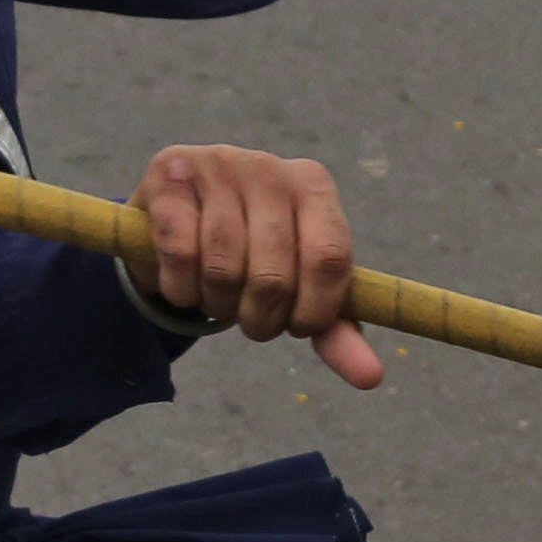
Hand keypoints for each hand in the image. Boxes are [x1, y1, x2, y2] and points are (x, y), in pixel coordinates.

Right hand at [131, 143, 383, 388]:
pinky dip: (181, 288)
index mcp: (314, 186)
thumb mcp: (299, 287)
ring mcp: (218, 165)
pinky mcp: (171, 174)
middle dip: (260, 319)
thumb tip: (371, 377)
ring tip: (217, 298)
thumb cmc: (250, 255)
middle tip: (251, 320)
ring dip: (217, 305)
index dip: (315, 310)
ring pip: (223, 266)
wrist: (177, 219)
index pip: (331, 258)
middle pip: (274, 273)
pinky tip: (183, 283)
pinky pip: (180, 253)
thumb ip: (334, 329)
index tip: (298, 327)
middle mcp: (270, 167)